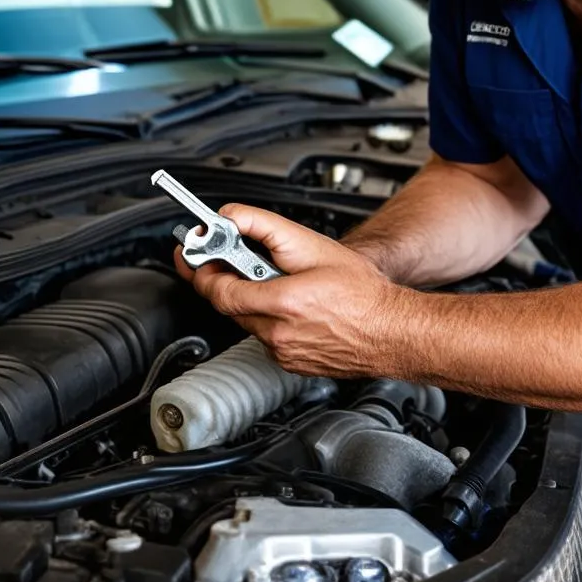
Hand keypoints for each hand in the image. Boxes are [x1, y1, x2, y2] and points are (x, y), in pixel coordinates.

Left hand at [174, 204, 407, 378]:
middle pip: (230, 306)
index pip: (218, 291)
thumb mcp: (314, 246)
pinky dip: (269, 319)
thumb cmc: (365, 294)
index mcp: (281, 304)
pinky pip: (266, 337)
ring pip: (248, 322)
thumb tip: (231, 218)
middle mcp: (277, 334)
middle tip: (228, 259)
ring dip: (252, 300)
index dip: (199, 270)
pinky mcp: (291, 364)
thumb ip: (266, 228)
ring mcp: (283, 353)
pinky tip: (294, 306)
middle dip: (226, 281)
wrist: (392, 331)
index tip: (189, 254)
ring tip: (279, 282)